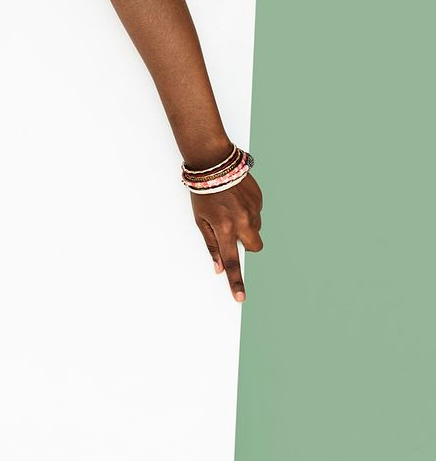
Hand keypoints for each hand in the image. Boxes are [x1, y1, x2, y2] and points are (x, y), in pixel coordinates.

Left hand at [191, 171, 263, 301]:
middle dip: (247, 245)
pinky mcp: (260, 200)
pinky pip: (257, 213)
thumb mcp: (200, 220)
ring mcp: (254, 210)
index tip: (240, 297)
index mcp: (225, 228)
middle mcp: (243, 221)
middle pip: (255, 247)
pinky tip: (237, 199)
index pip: (232, 261)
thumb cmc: (203, 191)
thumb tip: (218, 268)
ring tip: (230, 208)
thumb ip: (211, 244)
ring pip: (256, 229)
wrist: (215, 162)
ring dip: (246, 225)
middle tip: (233, 232)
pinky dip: (248, 211)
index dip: (236, 281)